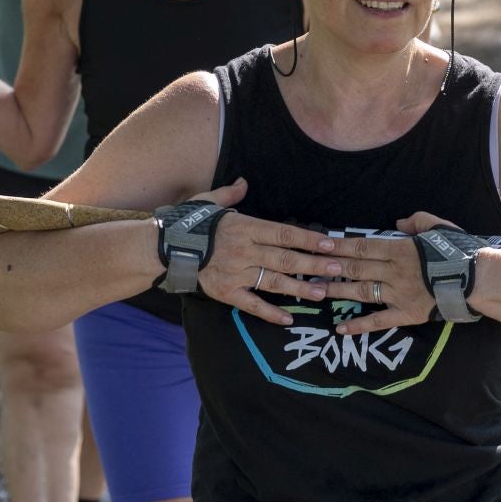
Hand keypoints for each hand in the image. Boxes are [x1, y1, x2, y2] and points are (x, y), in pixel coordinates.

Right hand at [186, 179, 348, 324]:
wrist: (163, 249)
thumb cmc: (188, 223)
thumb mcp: (208, 201)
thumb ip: (230, 194)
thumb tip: (243, 182)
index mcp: (245, 227)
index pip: (283, 233)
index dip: (308, 239)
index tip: (330, 244)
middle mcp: (244, 251)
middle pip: (285, 259)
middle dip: (313, 265)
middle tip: (337, 270)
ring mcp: (236, 273)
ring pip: (274, 282)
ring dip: (300, 288)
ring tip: (322, 293)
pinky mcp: (227, 292)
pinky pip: (252, 304)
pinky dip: (270, 313)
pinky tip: (288, 319)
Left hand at [316, 211, 462, 336]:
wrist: (479, 280)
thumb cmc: (460, 251)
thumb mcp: (439, 227)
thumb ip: (417, 221)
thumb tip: (398, 222)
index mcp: (401, 249)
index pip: (362, 246)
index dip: (340, 245)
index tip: (320, 244)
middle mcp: (395, 272)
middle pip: (356, 268)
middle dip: (330, 266)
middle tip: (308, 266)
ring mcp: (399, 294)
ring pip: (361, 292)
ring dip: (337, 291)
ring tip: (317, 291)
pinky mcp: (406, 314)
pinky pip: (378, 321)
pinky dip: (359, 326)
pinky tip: (340, 329)